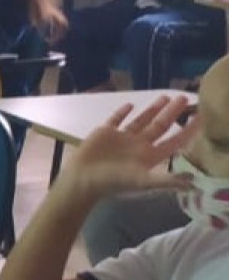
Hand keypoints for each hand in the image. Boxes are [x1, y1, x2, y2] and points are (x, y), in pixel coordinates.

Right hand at [61, 95, 199, 200]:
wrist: (82, 179)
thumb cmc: (112, 181)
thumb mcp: (142, 181)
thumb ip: (166, 180)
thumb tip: (192, 182)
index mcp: (149, 156)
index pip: (173, 141)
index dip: (187, 130)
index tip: (198, 117)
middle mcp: (138, 146)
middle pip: (160, 126)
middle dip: (173, 113)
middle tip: (184, 98)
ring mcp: (122, 139)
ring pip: (142, 121)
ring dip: (153, 109)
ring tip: (165, 97)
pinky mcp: (105, 133)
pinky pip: (116, 120)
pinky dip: (123, 113)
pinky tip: (130, 105)